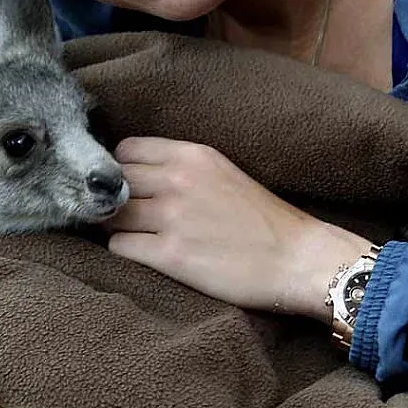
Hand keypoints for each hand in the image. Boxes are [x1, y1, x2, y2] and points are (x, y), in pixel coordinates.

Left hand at [104, 137, 372, 318]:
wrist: (297, 259)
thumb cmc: (263, 218)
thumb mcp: (222, 172)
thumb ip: (180, 166)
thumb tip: (134, 172)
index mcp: (191, 155)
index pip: (125, 149)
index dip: (119, 168)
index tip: (124, 183)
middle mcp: (177, 180)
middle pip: (113, 181)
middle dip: (110, 196)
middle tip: (119, 211)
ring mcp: (172, 217)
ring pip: (110, 214)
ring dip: (114, 225)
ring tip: (129, 233)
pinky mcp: (171, 256)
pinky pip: (120, 247)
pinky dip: (124, 250)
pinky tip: (143, 253)